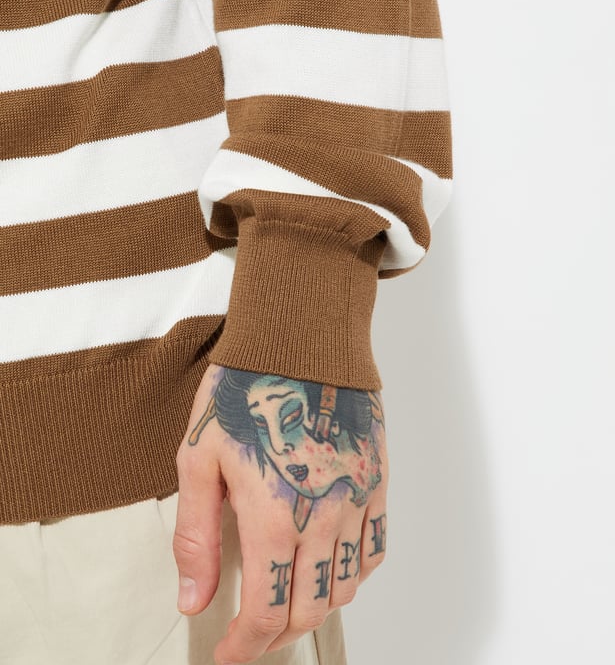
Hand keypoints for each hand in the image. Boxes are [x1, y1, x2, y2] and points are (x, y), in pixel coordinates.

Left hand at [173, 363, 387, 664]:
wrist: (300, 339)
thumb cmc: (247, 389)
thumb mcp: (199, 459)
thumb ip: (196, 535)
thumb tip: (193, 597)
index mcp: (274, 514)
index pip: (266, 611)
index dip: (245, 646)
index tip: (228, 654)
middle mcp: (323, 515)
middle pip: (309, 608)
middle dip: (277, 635)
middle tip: (253, 634)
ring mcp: (356, 498)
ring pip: (347, 586)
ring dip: (315, 609)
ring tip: (289, 606)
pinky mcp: (376, 480)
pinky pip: (376, 548)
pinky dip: (356, 574)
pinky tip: (334, 569)